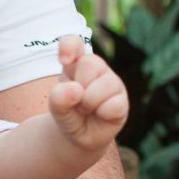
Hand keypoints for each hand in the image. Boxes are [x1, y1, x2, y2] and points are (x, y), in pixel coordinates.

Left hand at [48, 35, 128, 150]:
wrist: (79, 136)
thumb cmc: (68, 113)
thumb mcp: (56, 107)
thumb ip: (58, 98)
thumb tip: (76, 90)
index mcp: (75, 63)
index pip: (74, 42)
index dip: (70, 46)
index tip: (65, 60)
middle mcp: (96, 68)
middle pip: (90, 62)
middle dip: (78, 86)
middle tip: (76, 100)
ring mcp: (112, 83)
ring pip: (104, 83)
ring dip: (89, 102)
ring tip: (86, 108)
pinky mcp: (122, 101)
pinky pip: (114, 104)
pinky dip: (102, 113)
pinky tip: (100, 115)